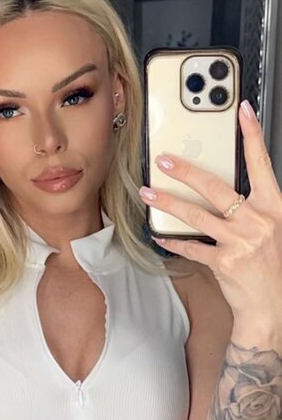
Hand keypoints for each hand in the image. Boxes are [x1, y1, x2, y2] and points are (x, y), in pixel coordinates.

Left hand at [138, 101, 281, 321]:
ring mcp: (240, 242)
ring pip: (197, 215)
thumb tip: (228, 189)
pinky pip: (192, 247)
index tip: (243, 112)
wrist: (272, 307)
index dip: (253, 136)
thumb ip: (255, 208)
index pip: (262, 164)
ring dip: (169, 203)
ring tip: (149, 193)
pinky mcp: (224, 262)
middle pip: (216, 188)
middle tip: (165, 160)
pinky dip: (173, 240)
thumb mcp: (273, 230)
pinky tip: (159, 235)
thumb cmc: (272, 267)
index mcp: (273, 208)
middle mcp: (257, 221)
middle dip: (186, 171)